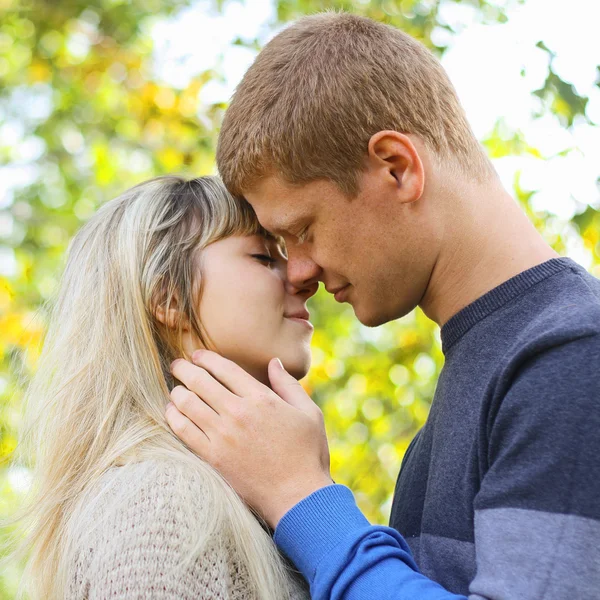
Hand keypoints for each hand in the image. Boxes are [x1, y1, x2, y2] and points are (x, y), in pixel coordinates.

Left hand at [165, 350, 333, 527]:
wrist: (298, 497)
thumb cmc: (307, 454)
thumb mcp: (309, 413)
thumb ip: (288, 385)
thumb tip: (272, 362)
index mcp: (261, 398)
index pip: (225, 368)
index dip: (206, 358)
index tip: (197, 355)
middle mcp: (238, 412)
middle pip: (200, 381)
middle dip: (184, 369)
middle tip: (177, 365)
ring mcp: (223, 435)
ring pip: (187, 403)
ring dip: (177, 391)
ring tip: (175, 388)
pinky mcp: (212, 457)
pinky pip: (183, 430)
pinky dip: (173, 417)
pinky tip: (172, 412)